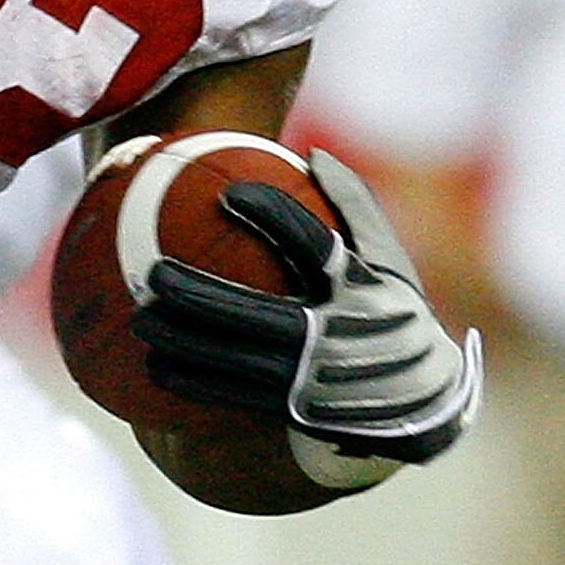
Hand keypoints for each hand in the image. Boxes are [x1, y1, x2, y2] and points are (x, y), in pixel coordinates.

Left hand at [134, 150, 481, 473]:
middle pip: (253, 314)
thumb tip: (313, 152)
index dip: (271, 216)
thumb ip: (354, 207)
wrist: (424, 407)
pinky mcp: (295, 412)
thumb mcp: (391, 261)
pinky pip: (231, 397)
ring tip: (140, 320)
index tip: (228, 195)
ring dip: (180, 343)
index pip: (312, 244)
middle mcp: (336, 335)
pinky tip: (154, 367)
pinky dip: (190, 381)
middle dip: (197, 296)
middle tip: (152, 274)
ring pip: (233, 362)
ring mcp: (313, 379)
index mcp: (361, 288)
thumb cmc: (396, 315)